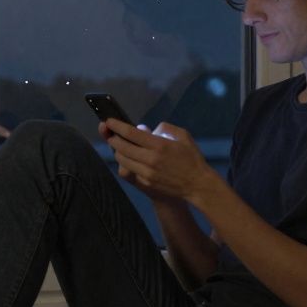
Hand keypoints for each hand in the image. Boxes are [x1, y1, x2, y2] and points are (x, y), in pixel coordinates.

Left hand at [103, 120, 218, 203]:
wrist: (197, 185)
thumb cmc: (192, 158)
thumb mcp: (183, 136)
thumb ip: (165, 128)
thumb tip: (147, 130)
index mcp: (159, 145)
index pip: (131, 133)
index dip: (117, 126)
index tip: (108, 121)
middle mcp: (150, 159)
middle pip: (122, 147)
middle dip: (112, 138)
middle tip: (110, 133)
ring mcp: (147, 173)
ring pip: (122, 160)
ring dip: (117, 151)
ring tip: (119, 146)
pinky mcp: (145, 182)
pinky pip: (128, 171)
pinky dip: (126, 163)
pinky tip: (128, 158)